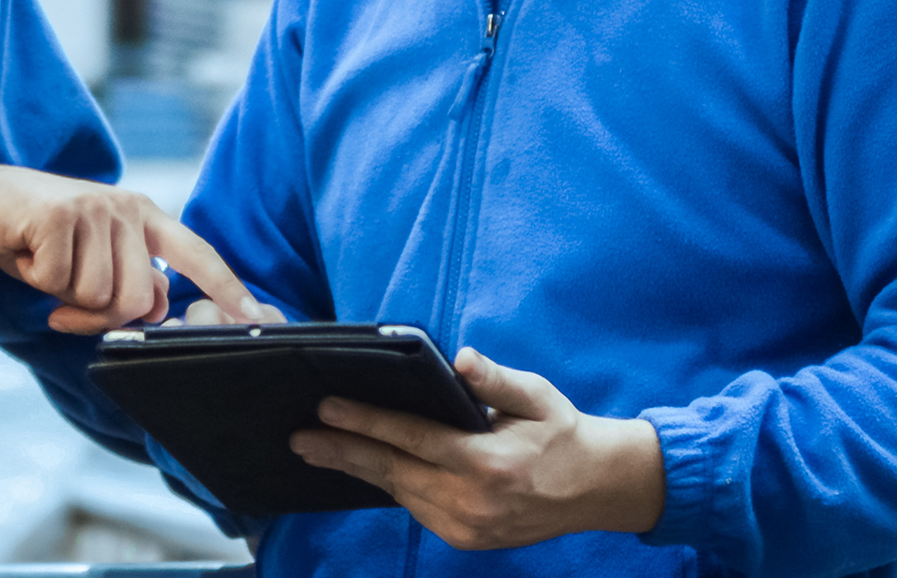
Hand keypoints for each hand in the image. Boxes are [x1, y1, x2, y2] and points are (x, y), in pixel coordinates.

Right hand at [0, 160, 266, 334]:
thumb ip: (125, 279)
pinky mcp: (59, 216)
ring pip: (98, 297)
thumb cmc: (29, 236)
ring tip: (41, 264)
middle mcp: (126, 207)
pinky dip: (34, 281)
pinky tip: (23, 252)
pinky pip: (58, 284)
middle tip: (61, 301)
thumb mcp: (87, 258)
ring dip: (61, 296)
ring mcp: (94, 207)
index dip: (225, 287)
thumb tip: (152, 311)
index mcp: (142, 215)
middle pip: (137, 300)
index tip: (254, 316)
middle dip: (96, 316)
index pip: (196, 252)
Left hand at [288, 347, 664, 549]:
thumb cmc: (562, 433)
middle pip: (392, 472)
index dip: (365, 422)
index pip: (411, 438)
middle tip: (299, 438)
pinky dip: (389, 487)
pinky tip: (364, 469)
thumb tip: (459, 358)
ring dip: (360, 470)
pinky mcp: (466, 539)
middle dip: (342, 452)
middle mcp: (472, 502)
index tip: (326, 409)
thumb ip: (494, 379)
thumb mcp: (536, 396)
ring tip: (320, 450)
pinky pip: (416, 508)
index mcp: (487, 464)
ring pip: (399, 493)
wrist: (597, 489)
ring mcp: (467, 527)